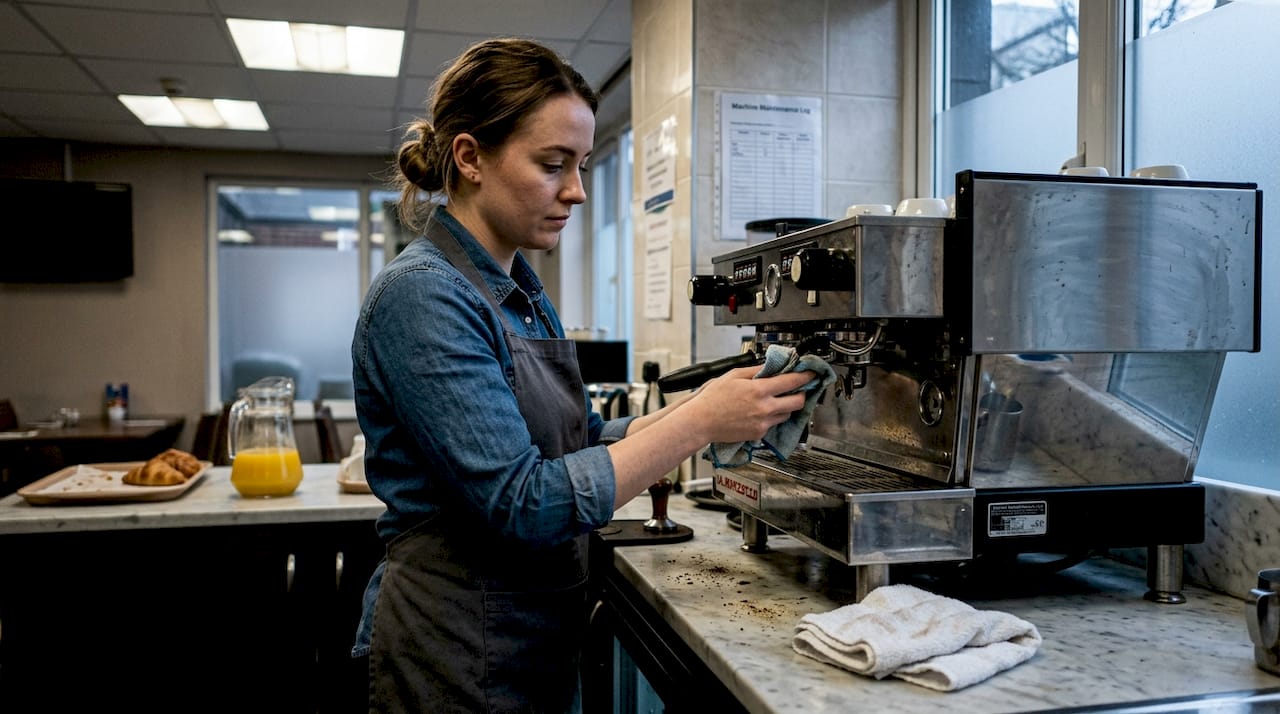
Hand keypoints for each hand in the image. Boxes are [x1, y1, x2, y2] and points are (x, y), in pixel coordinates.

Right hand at [686, 365, 814, 444]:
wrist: (701, 422)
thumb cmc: (713, 399)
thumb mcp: (733, 375)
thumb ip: (755, 370)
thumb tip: (770, 367)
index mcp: (759, 390)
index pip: (792, 382)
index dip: (805, 376)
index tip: (810, 373)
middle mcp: (765, 408)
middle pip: (798, 402)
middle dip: (801, 394)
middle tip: (798, 389)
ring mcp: (763, 423)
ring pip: (786, 414)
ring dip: (785, 406)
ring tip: (774, 400)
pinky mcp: (758, 434)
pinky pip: (772, 424)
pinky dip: (771, 417)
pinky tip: (759, 412)